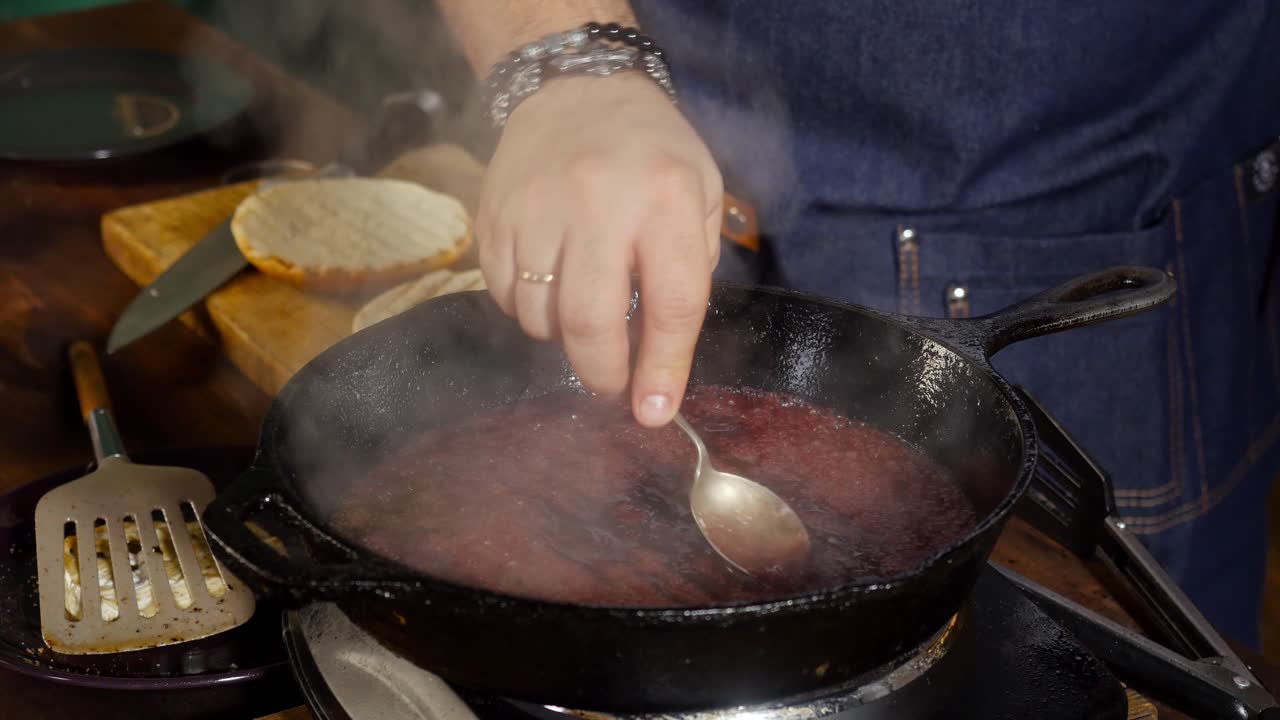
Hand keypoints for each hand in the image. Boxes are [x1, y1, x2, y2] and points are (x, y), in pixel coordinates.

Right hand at [477, 71, 722, 426]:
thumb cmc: (651, 151)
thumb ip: (690, 269)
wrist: (575, 88)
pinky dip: (527, 308)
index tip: (655, 412)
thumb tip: (662, 359)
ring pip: (539, 316)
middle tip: (610, 384)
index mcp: (665, 199)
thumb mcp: (701, 193)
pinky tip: (548, 283)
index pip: (671, 305)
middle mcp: (598, 203)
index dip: (663, 369)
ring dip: (562, 337)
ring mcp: (537, 208)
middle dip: (602, 373)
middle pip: (590, 323)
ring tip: (581, 311)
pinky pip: (502, 295)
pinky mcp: (494, 214)